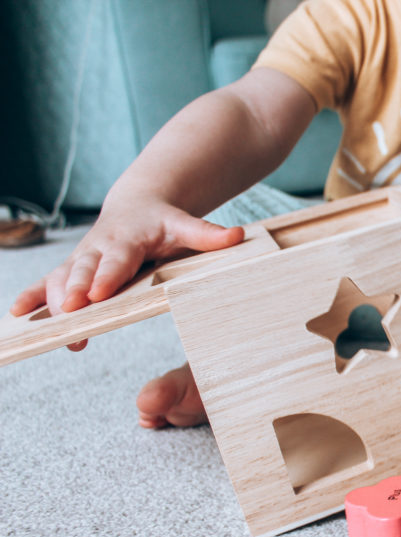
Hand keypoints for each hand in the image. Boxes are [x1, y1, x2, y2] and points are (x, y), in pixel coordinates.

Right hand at [9, 198, 242, 349]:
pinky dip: (32, 296)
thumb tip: (238, 235)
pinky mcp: (72, 267)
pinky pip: (47, 282)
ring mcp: (83, 257)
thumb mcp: (186, 226)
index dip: (106, 276)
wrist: (137, 205)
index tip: (98, 294)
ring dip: (52, 300)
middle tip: (70, 311)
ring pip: (62, 277)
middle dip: (75, 291)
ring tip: (51, 326)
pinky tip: (18, 315)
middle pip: (84, 270)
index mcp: (128, 239)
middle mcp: (100, 247)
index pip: (117, 261)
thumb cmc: (164, 222)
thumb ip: (209, 235)